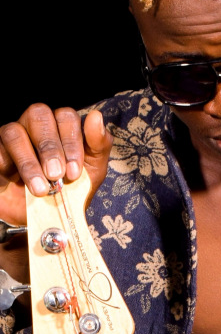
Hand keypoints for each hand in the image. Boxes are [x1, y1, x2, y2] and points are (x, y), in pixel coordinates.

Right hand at [0, 105, 111, 287]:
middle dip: (50, 147)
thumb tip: (95, 116)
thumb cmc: (73, 187)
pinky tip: (16, 181)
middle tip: (56, 175)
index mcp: (62, 124)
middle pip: (39, 115)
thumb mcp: (93, 169)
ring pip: (14, 132)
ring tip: (40, 188)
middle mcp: (36, 124)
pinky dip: (7, 166)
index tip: (74, 172)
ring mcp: (13, 136)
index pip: (66, 116)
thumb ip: (99, 144)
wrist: (47, 218)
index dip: (71, 142)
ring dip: (28, 161)